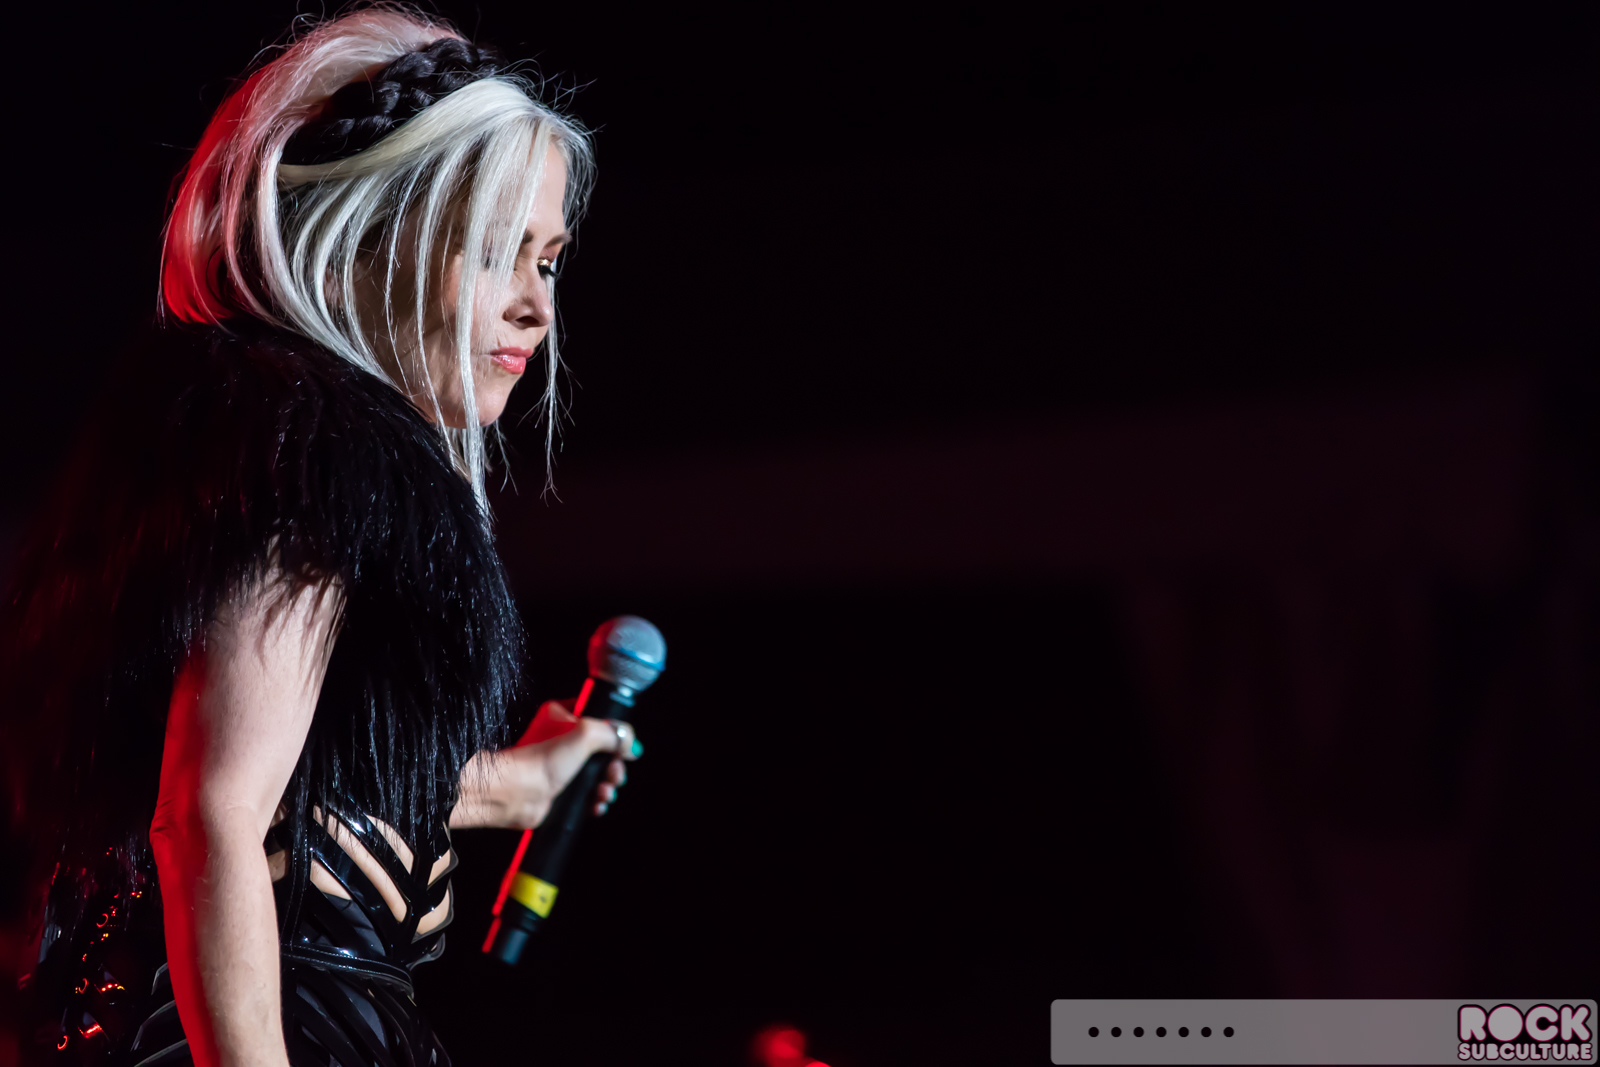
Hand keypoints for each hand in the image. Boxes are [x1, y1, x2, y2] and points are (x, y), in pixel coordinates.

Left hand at [452, 700, 642, 829]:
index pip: (600, 719)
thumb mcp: (586, 733)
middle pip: (605, 750)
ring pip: (599, 774)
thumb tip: (631, 746)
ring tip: (604, 791)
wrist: (516, 794)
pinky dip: (597, 801)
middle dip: (615, 765)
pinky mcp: (562, 790)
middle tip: (614, 773)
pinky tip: (597, 804)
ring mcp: (563, 767)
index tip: (621, 745)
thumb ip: (615, 733)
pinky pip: (590, 794)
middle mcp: (564, 741)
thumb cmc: (541, 761)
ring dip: (608, 785)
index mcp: (565, 718)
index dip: (614, 733)